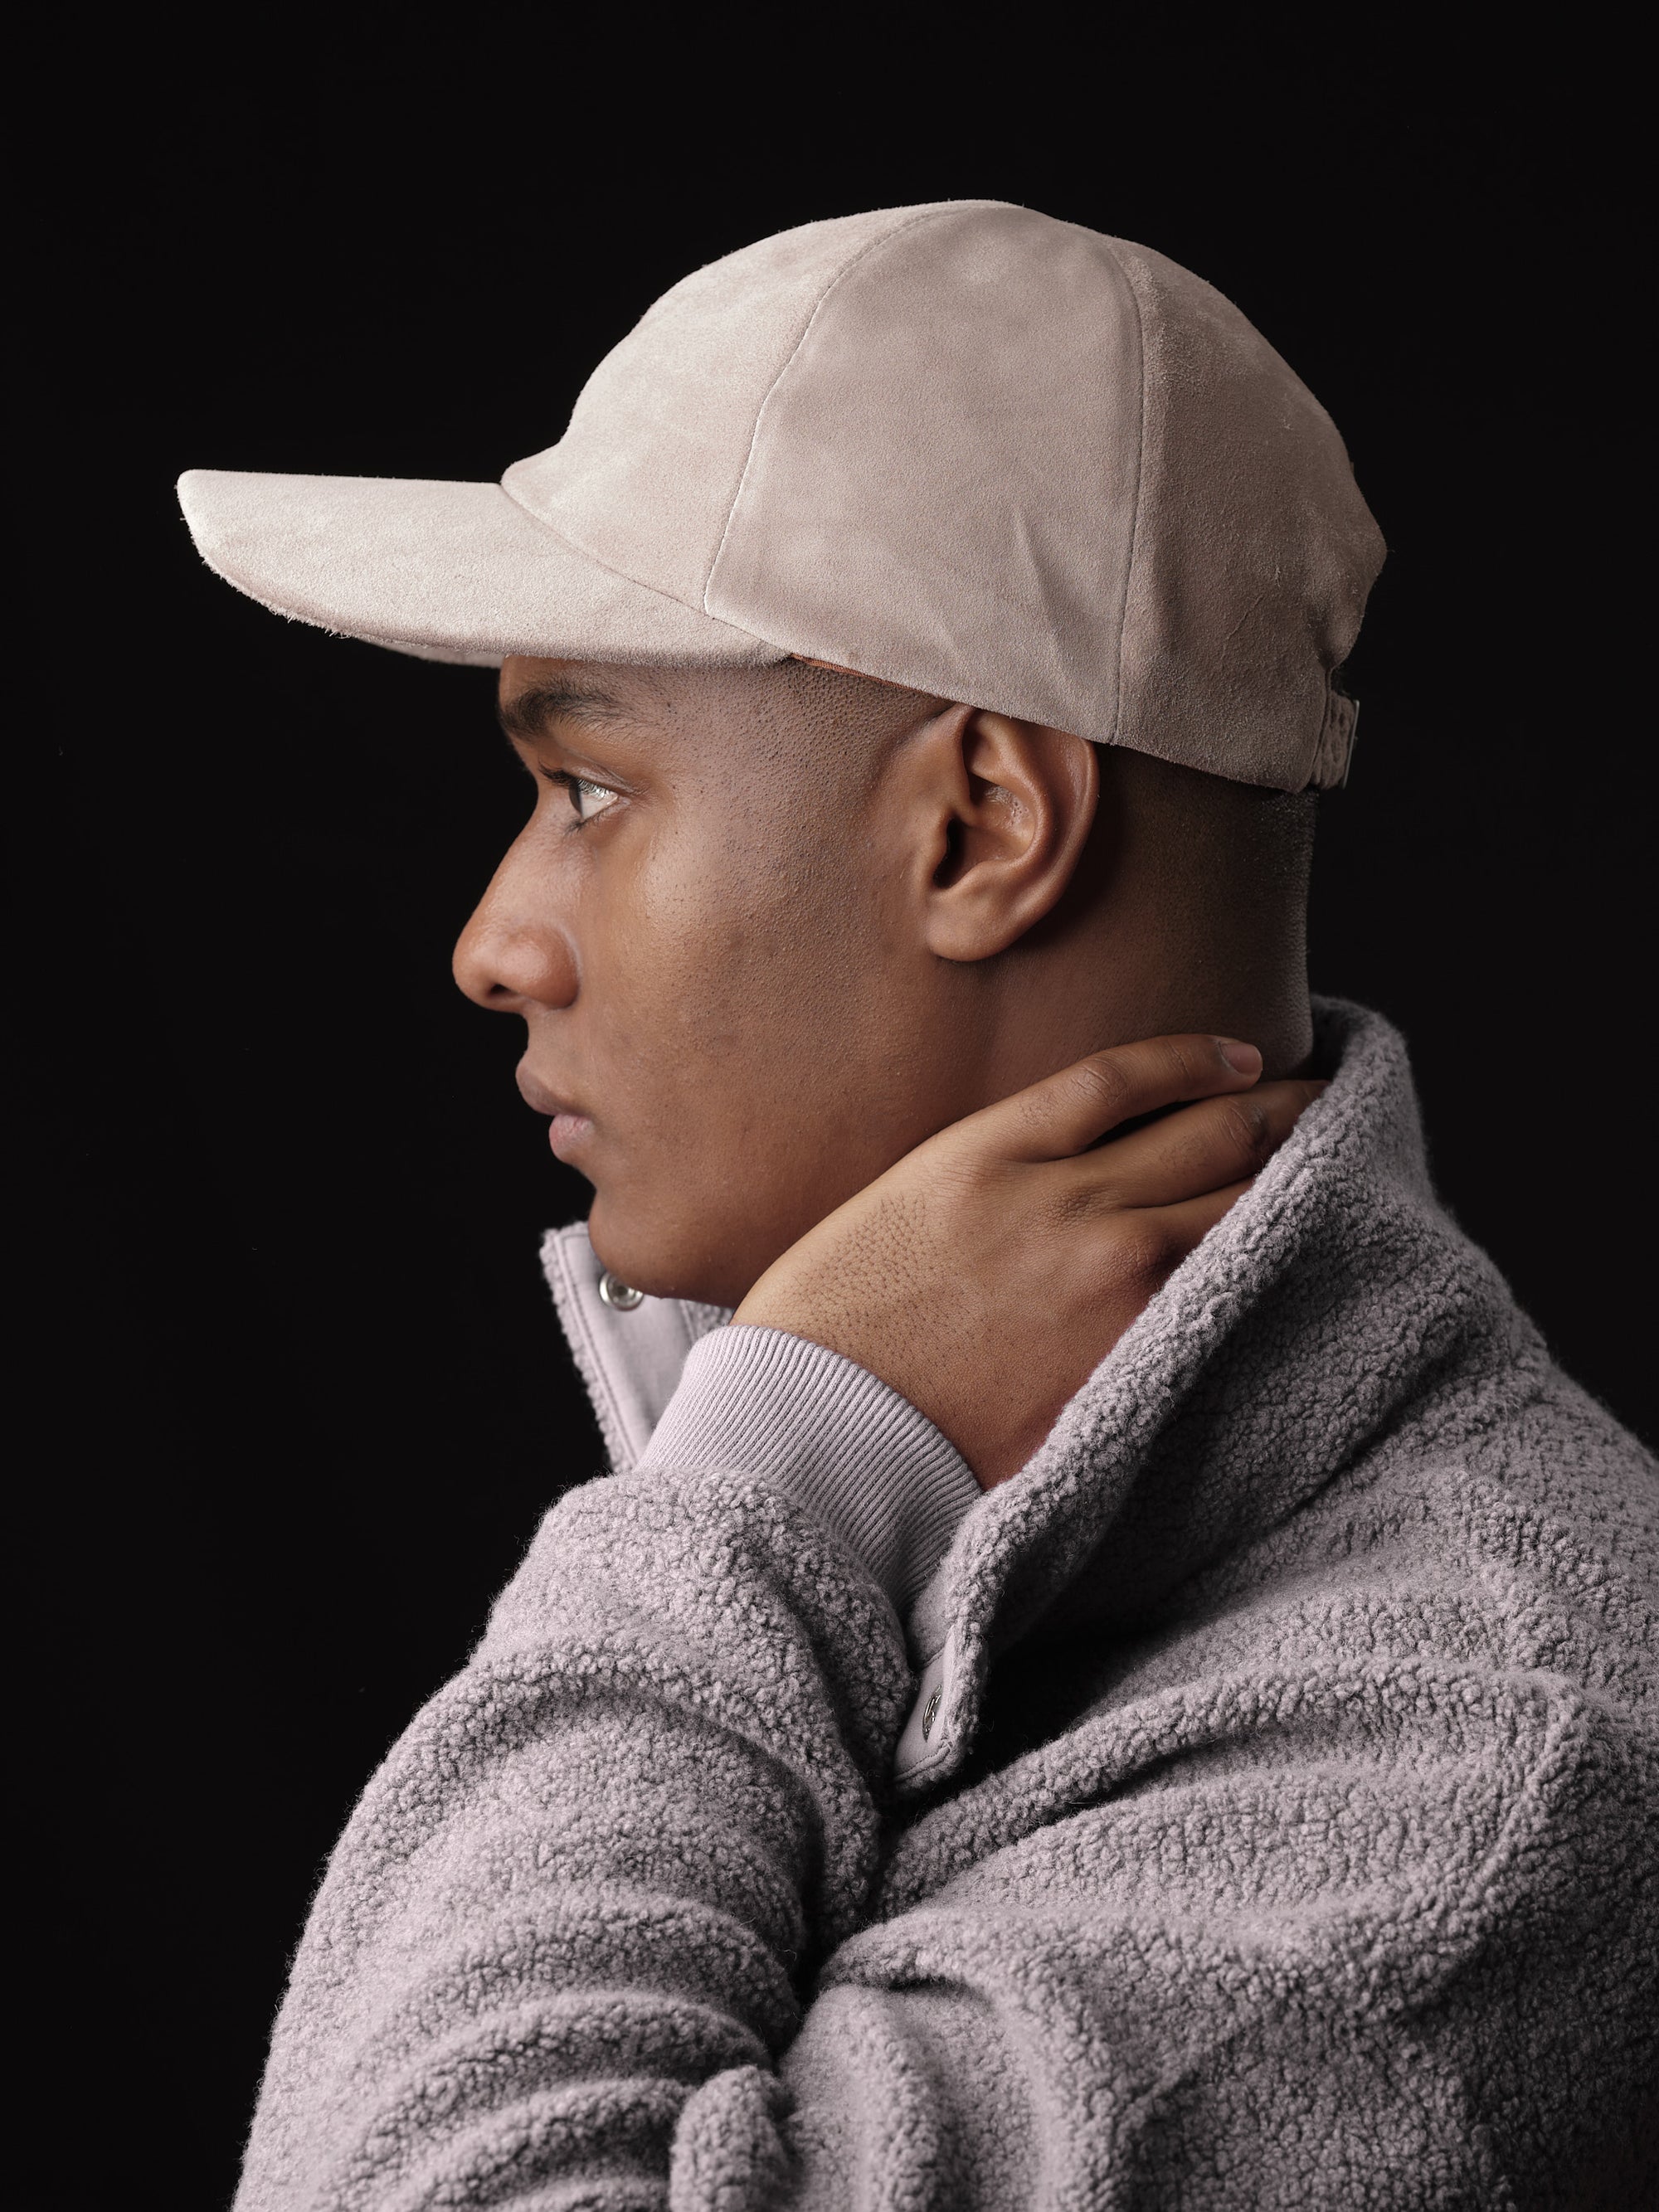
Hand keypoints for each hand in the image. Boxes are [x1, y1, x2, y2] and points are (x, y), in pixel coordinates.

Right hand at [734, 1037, 1324, 1487]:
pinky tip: (1291, 1260)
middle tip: (1325, 1101)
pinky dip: (1264, 1269)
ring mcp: (1105, 1283)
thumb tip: (1077, 1166)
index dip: (1200, 1057)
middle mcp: (1063, 1202)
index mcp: (989, 1150)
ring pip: (1238, 1209)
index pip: (1127, 1075)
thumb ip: (995, 1171)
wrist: (817, 1430)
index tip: (1244, 1058)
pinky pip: (1222, 1295)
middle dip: (1283, 1111)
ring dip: (1292, 1183)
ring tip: (1331, 1172)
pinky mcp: (1127, 1360)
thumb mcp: (901, 1200)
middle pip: (1212, 1131)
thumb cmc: (834, 1321)